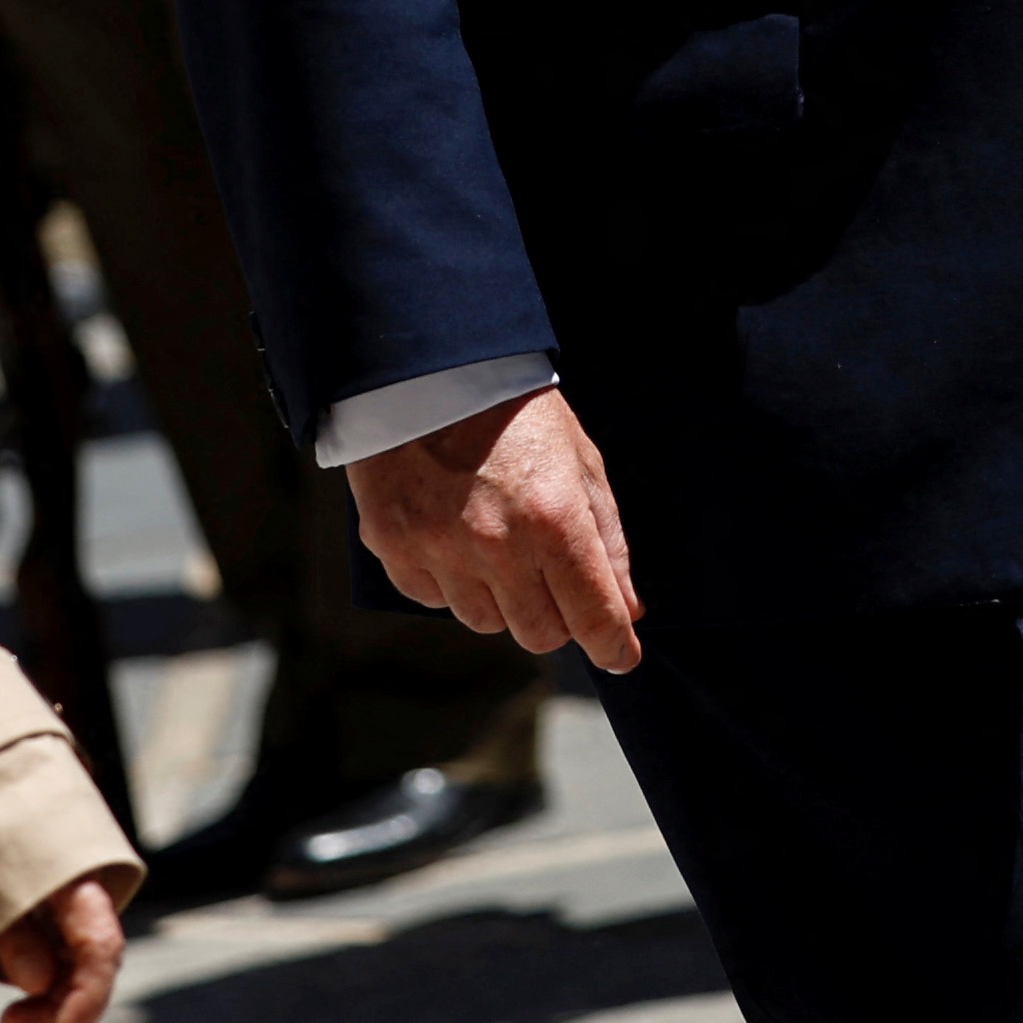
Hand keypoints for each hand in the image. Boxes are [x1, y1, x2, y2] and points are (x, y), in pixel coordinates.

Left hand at [0, 869, 127, 1022]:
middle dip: (58, 1009)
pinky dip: (40, 998)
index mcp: (78, 882)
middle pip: (88, 969)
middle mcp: (81, 904)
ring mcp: (65, 919)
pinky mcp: (47, 931)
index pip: (99, 948)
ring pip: (72, 975)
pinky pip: (56, 972)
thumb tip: (37, 981)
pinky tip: (17, 1019)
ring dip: (47, 1010)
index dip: (88, 998)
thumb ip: (13, 933)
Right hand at [352, 387, 643, 673]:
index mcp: (555, 519)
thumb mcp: (580, 462)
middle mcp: (498, 545)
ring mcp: (441, 550)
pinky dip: (450, 581)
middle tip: (552, 576)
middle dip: (556, 616)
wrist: (427, 368)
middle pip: (540, 635)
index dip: (614, 646)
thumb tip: (628, 610)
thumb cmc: (514, 411)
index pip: (594, 618)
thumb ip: (607, 541)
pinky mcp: (395, 548)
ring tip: (496, 542)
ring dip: (500, 598)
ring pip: (485, 622)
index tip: (621, 654)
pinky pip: (434, 599)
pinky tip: (453, 534)